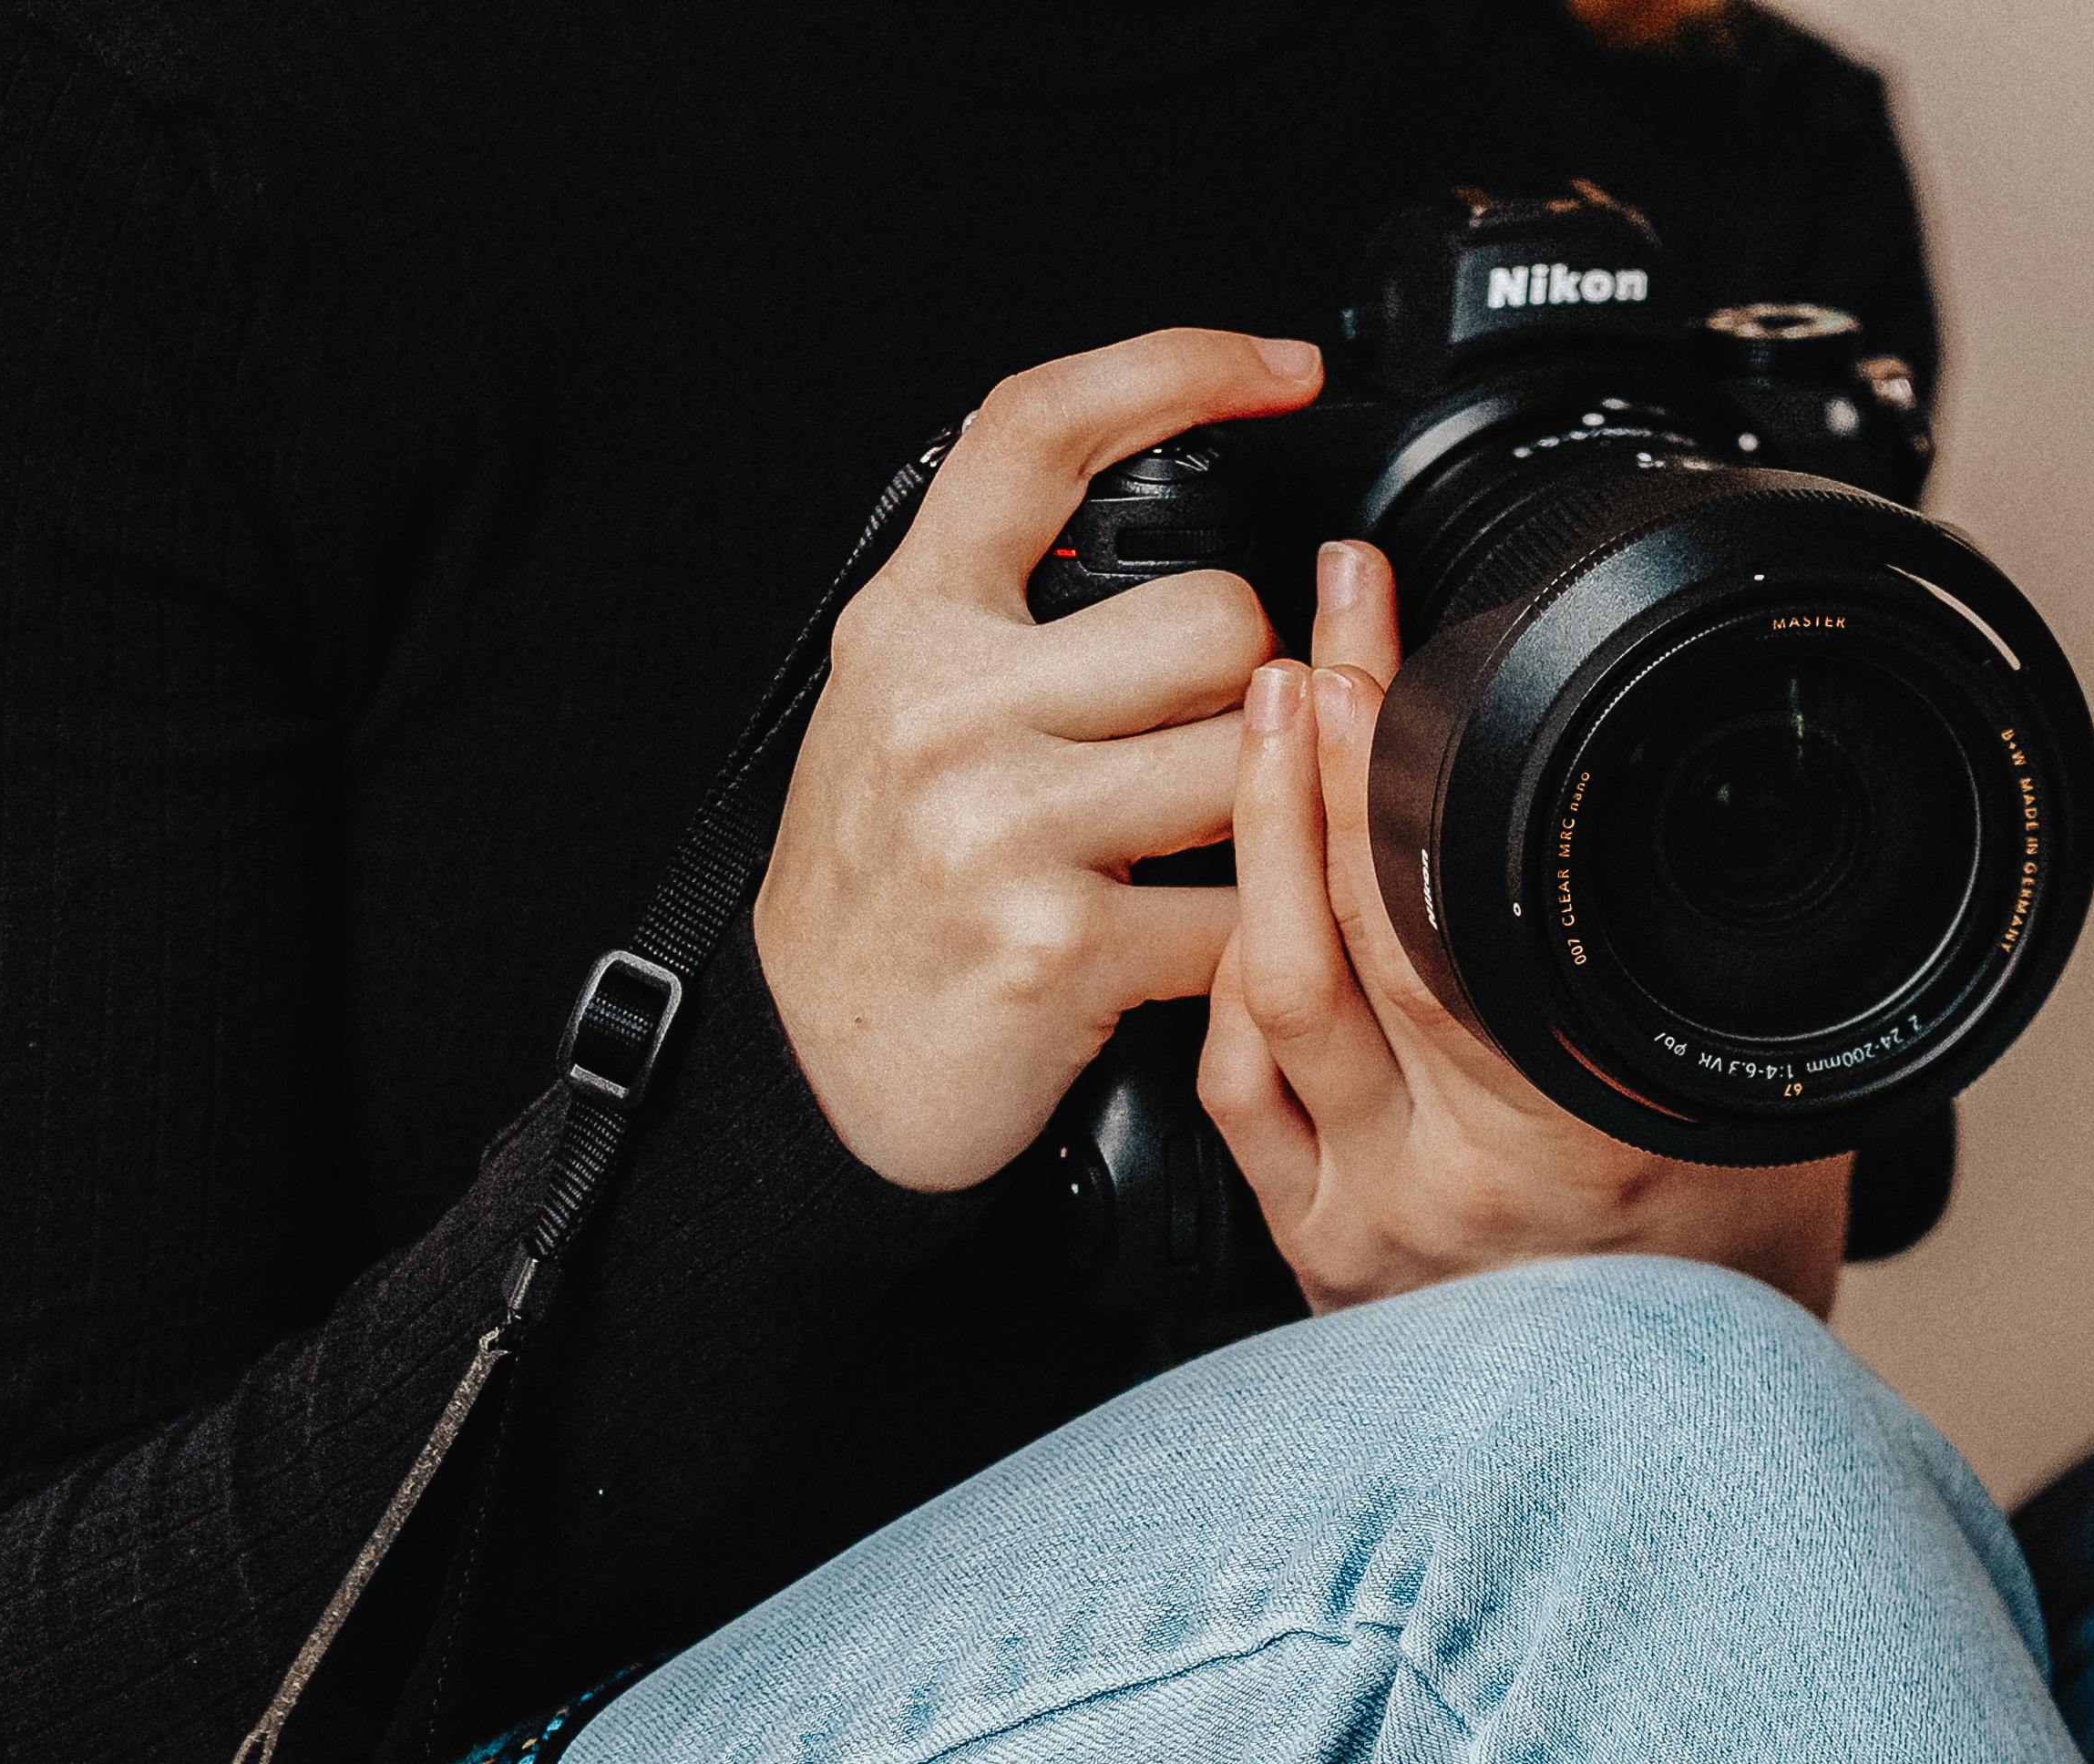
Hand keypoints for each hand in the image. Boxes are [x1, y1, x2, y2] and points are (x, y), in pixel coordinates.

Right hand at [755, 328, 1322, 1191]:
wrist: (811, 1067)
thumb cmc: (881, 884)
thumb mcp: (904, 708)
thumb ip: (1011, 617)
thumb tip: (1182, 535)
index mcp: (912, 622)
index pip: (1036, 431)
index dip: (1175, 366)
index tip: (1282, 368)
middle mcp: (945, 704)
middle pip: (1216, 616)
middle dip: (1252, 685)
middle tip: (1205, 747)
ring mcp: (998, 823)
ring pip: (1250, 759)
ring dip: (1263, 815)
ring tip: (1201, 852)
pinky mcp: (1056, 944)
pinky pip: (1240, 914)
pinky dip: (1250, 942)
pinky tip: (1198, 949)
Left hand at [1199, 541, 1855, 1314]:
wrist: (1698, 1455)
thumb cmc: (1742, 1280)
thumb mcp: (1774, 1108)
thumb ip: (1707, 982)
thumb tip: (1707, 816)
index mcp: (1581, 1142)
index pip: (1442, 917)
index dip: (1383, 765)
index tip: (1375, 644)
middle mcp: (1457, 1190)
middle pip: (1331, 941)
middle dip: (1308, 758)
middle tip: (1312, 633)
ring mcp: (1370, 1228)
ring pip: (1259, 1006)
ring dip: (1255, 847)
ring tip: (1269, 721)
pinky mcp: (1318, 1255)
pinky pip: (1237, 1092)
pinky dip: (1232, 976)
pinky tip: (1250, 894)